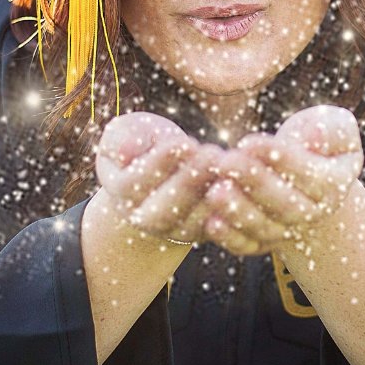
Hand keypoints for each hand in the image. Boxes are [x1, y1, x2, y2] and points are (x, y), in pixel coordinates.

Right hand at [94, 112, 221, 245]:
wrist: (161, 171)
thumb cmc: (143, 143)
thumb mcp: (128, 132)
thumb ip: (122, 139)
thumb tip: (127, 151)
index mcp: (122, 194)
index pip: (135, 183)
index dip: (160, 163)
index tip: (184, 143)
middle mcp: (145, 219)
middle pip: (163, 210)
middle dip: (189, 181)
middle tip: (211, 154)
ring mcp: (175, 230)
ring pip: (193, 222)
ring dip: (212, 195)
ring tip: (227, 165)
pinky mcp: (202, 232)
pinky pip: (217, 226)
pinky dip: (231, 207)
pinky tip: (242, 181)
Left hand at [201, 105, 363, 255]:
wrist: (304, 176)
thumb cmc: (316, 141)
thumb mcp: (335, 128)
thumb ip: (333, 130)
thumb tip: (317, 137)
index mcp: (333, 185)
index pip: (307, 173)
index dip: (278, 158)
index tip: (248, 142)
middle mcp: (312, 214)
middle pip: (284, 204)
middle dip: (253, 183)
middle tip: (226, 163)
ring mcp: (287, 230)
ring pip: (264, 227)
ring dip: (238, 212)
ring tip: (214, 191)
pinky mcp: (262, 241)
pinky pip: (247, 245)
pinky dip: (229, 238)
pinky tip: (210, 222)